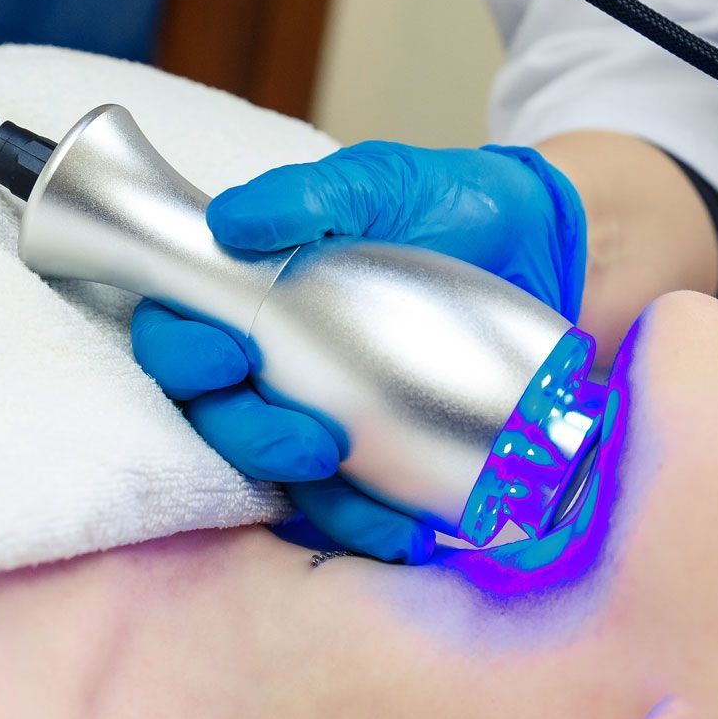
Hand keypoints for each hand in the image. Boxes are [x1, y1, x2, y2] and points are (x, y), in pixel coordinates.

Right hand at [131, 142, 586, 562]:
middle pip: (222, 419)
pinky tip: (408, 535)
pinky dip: (375, 525)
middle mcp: (273, 362)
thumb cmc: (441, 202)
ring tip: (365, 506)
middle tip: (309, 445)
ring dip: (314, 501)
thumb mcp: (378, 183)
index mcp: (248, 295)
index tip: (222, 359)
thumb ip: (308, 195)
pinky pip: (358, 501)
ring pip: (285, 475)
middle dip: (252, 441)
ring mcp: (325, 410)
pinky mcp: (381, 449)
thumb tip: (233, 222)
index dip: (182, 356)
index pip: (178, 335)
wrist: (539, 245)